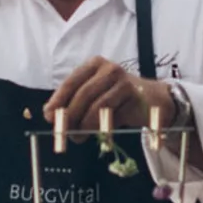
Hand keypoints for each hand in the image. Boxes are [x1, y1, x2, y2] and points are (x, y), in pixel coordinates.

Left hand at [44, 59, 173, 131]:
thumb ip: (74, 101)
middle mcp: (110, 70)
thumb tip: (51, 115)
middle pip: (84, 94)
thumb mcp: (95, 93)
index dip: (58, 100)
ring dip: (85, 126)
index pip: (71, 82)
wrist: (154, 99)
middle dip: (70, 116)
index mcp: (95, 64)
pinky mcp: (136, 99)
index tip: (48, 116)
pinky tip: (99, 136)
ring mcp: (125, 83)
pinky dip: (103, 129)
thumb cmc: (118, 97)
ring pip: (98, 106)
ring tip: (78, 138)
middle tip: (63, 133)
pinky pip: (114, 117)